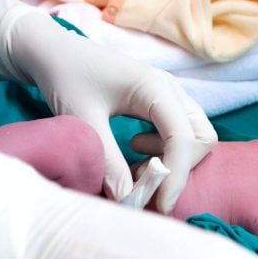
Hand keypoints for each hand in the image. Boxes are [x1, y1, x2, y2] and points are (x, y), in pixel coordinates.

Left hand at [0, 0, 216, 208]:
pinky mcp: (165, 104)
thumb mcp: (82, 119)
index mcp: (156, 88)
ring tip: (136, 166)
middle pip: (201, 138)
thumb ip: (107, 161)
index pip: (183, 139)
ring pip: (196, 137)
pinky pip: (182, 134)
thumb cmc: (66, 76)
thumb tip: (128, 200)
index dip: (175, 177)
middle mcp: (172, 91)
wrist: (56, 51)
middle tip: (143, 181)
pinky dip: (167, 152)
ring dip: (174, 161)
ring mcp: (171, 96)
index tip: (158, 206)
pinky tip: (136, 151)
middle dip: (180, 168)